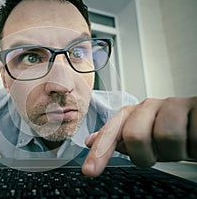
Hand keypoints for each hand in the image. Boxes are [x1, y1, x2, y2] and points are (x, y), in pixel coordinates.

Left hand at [82, 97, 196, 176]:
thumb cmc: (170, 131)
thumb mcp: (143, 137)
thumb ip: (117, 139)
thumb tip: (89, 140)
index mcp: (133, 114)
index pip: (111, 132)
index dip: (100, 151)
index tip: (89, 171)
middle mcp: (150, 106)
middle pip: (135, 135)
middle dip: (145, 155)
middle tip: (157, 155)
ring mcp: (174, 105)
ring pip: (167, 136)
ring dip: (174, 152)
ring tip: (179, 146)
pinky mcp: (196, 106)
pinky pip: (193, 133)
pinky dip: (193, 145)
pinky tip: (193, 140)